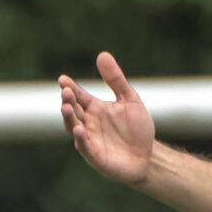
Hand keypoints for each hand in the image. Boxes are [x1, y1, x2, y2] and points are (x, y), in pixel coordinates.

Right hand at [59, 52, 155, 185]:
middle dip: (68, 101)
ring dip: (69, 118)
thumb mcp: (130, 100)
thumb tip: (102, 54)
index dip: (71, 88)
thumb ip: (116, 80)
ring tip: (66, 106)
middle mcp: (88, 123)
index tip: (63, 79)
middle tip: (66, 91)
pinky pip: (85, 147)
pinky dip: (80, 139)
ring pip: (74, 127)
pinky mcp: (95, 156)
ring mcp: (90, 139)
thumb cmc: (137, 129)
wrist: (148, 157)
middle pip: (73, 110)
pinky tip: (78, 129)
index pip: (79, 96)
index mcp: (94, 108)